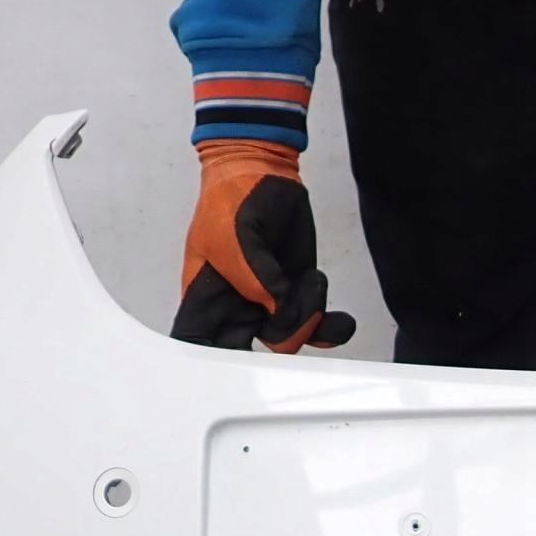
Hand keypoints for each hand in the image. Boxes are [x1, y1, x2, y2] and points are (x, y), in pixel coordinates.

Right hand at [173, 140, 355, 352]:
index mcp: (205, 298)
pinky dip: (332, 329)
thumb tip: (277, 307)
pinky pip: (316, 328)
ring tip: (309, 280)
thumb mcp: (235, 237)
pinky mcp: (300, 293)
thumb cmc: (233, 199)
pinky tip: (340, 319)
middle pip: (246, 355)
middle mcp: (236, 307)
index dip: (207, 363)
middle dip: (274, 343)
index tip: (236, 363)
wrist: (265, 172)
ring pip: (288, 339)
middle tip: (290, 323)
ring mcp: (269, 303)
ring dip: (308, 317)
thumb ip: (254, 278)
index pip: (195, 343)